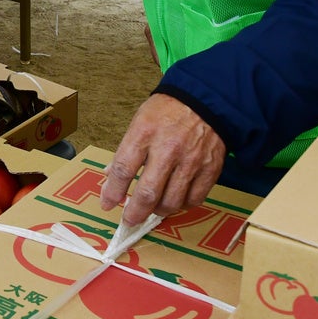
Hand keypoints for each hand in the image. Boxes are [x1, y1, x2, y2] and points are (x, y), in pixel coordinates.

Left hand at [100, 94, 226, 225]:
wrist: (205, 98)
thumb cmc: (168, 110)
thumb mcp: (139, 121)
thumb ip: (126, 150)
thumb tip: (109, 176)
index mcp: (144, 133)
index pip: (123, 170)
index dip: (112, 192)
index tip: (107, 204)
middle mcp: (168, 148)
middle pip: (148, 193)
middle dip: (134, 213)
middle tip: (129, 220)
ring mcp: (191, 160)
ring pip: (172, 201)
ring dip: (158, 211)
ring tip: (153, 209)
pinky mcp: (210, 168)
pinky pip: (194, 199)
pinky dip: (182, 206)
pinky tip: (176, 200)